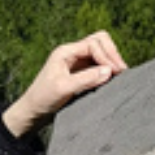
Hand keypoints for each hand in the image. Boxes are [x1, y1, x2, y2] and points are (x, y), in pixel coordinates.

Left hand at [2, 31, 127, 137]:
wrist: (32, 112)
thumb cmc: (43, 99)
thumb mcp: (64, 89)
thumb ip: (86, 79)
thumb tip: (109, 71)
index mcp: (65, 52)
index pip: (94, 43)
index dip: (107, 56)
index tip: (115, 72)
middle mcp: (72, 53)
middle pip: (100, 41)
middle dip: (112, 54)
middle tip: (121, 71)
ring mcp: (76, 62)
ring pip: (100, 52)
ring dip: (110, 61)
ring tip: (118, 76)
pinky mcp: (80, 73)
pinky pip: (98, 65)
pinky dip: (106, 70)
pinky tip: (111, 80)